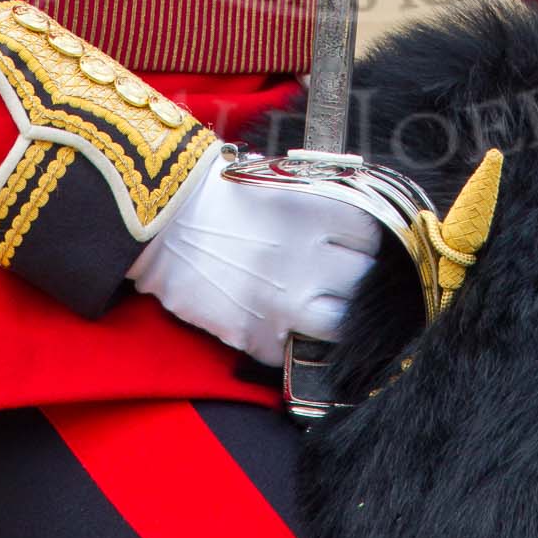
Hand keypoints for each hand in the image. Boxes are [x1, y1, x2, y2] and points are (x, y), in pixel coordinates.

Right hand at [128, 157, 381, 365]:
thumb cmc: (221, 196)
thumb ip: (322, 207)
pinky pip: (298, 352)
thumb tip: (359, 227)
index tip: (359, 246)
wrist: (163, 224)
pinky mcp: (259, 338)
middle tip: (345, 276)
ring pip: (344, 326)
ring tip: (325, 306)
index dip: (368, 243)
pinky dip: (298, 342)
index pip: (374, 238)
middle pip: (365, 281)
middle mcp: (308, 260)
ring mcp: (285, 303)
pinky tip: (290, 324)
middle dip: (359, 279)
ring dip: (339, 317)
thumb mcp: (280, 185)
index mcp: (316, 213)